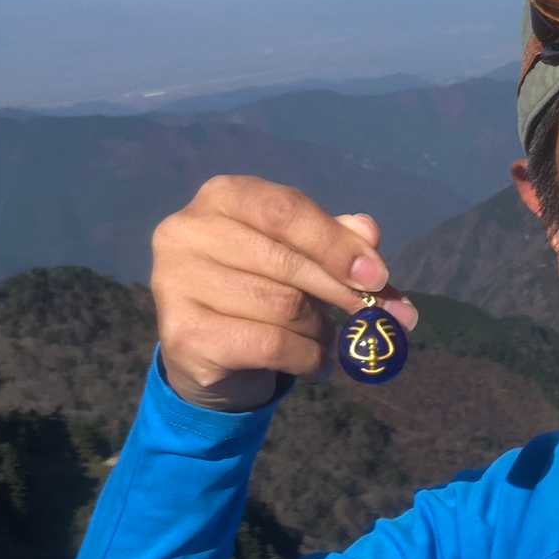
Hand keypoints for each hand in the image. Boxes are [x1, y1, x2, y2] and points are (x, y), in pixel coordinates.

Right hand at [149, 175, 418, 410]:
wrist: (206, 350)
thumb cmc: (259, 285)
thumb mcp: (300, 253)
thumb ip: (335, 239)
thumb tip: (370, 234)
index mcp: (222, 196)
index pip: (285, 211)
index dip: (336, 244)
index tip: (378, 276)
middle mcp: (189, 231)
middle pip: (287, 262)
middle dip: (341, 291)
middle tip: (382, 315)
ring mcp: (176, 282)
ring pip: (282, 306)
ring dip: (320, 328)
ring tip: (327, 336)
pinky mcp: (181, 334)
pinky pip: (270, 344)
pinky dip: (306, 357)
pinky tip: (316, 362)